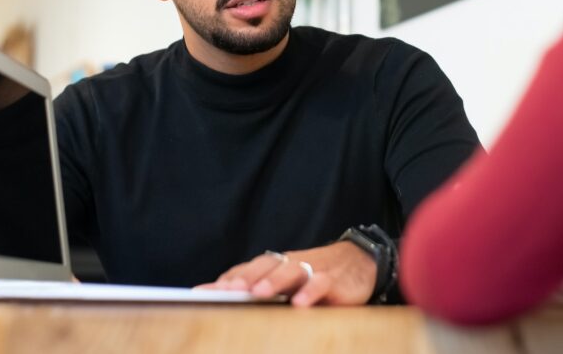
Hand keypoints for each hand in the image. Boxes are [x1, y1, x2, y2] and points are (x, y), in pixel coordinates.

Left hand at [194, 241, 376, 306]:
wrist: (360, 261)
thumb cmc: (315, 275)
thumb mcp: (288, 282)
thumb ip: (262, 289)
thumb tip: (222, 299)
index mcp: (276, 265)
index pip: (247, 270)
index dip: (226, 280)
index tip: (202, 293)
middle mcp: (291, 264)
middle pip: (265, 266)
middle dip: (245, 278)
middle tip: (226, 291)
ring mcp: (313, 270)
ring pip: (291, 271)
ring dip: (274, 281)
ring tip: (259, 293)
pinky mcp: (335, 280)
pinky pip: (322, 283)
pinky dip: (311, 291)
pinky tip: (300, 302)